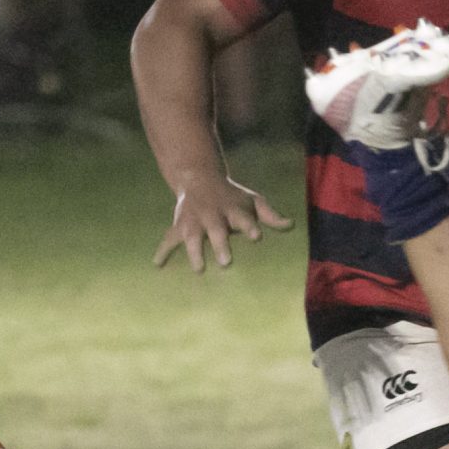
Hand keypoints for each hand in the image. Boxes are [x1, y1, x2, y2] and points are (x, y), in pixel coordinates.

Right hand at [153, 172, 291, 271]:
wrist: (200, 179)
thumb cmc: (232, 197)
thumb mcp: (252, 201)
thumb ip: (270, 215)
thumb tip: (291, 226)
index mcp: (232, 211)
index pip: (243, 218)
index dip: (250, 227)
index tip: (256, 237)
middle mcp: (212, 216)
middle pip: (216, 230)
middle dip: (220, 245)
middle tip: (225, 262)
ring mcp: (194, 221)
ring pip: (192, 237)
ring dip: (194, 252)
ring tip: (199, 269)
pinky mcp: (179, 226)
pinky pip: (168, 239)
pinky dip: (162, 251)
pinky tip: (157, 265)